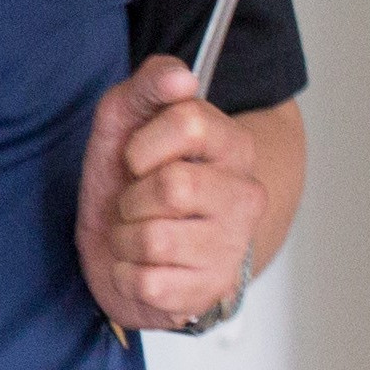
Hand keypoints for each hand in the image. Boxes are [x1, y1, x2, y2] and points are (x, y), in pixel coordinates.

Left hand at [75, 57, 264, 332]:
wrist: (123, 247)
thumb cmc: (127, 180)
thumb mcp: (123, 122)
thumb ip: (149, 85)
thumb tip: (182, 77)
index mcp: (232, 146)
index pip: (190, 123)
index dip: (143, 142)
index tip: (136, 158)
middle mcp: (245, 196)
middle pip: (172, 186)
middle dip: (132, 195)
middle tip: (136, 201)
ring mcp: (232, 248)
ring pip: (154, 239)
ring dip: (124, 238)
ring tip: (136, 233)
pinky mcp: (211, 292)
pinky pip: (147, 282)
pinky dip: (126, 275)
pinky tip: (140, 266)